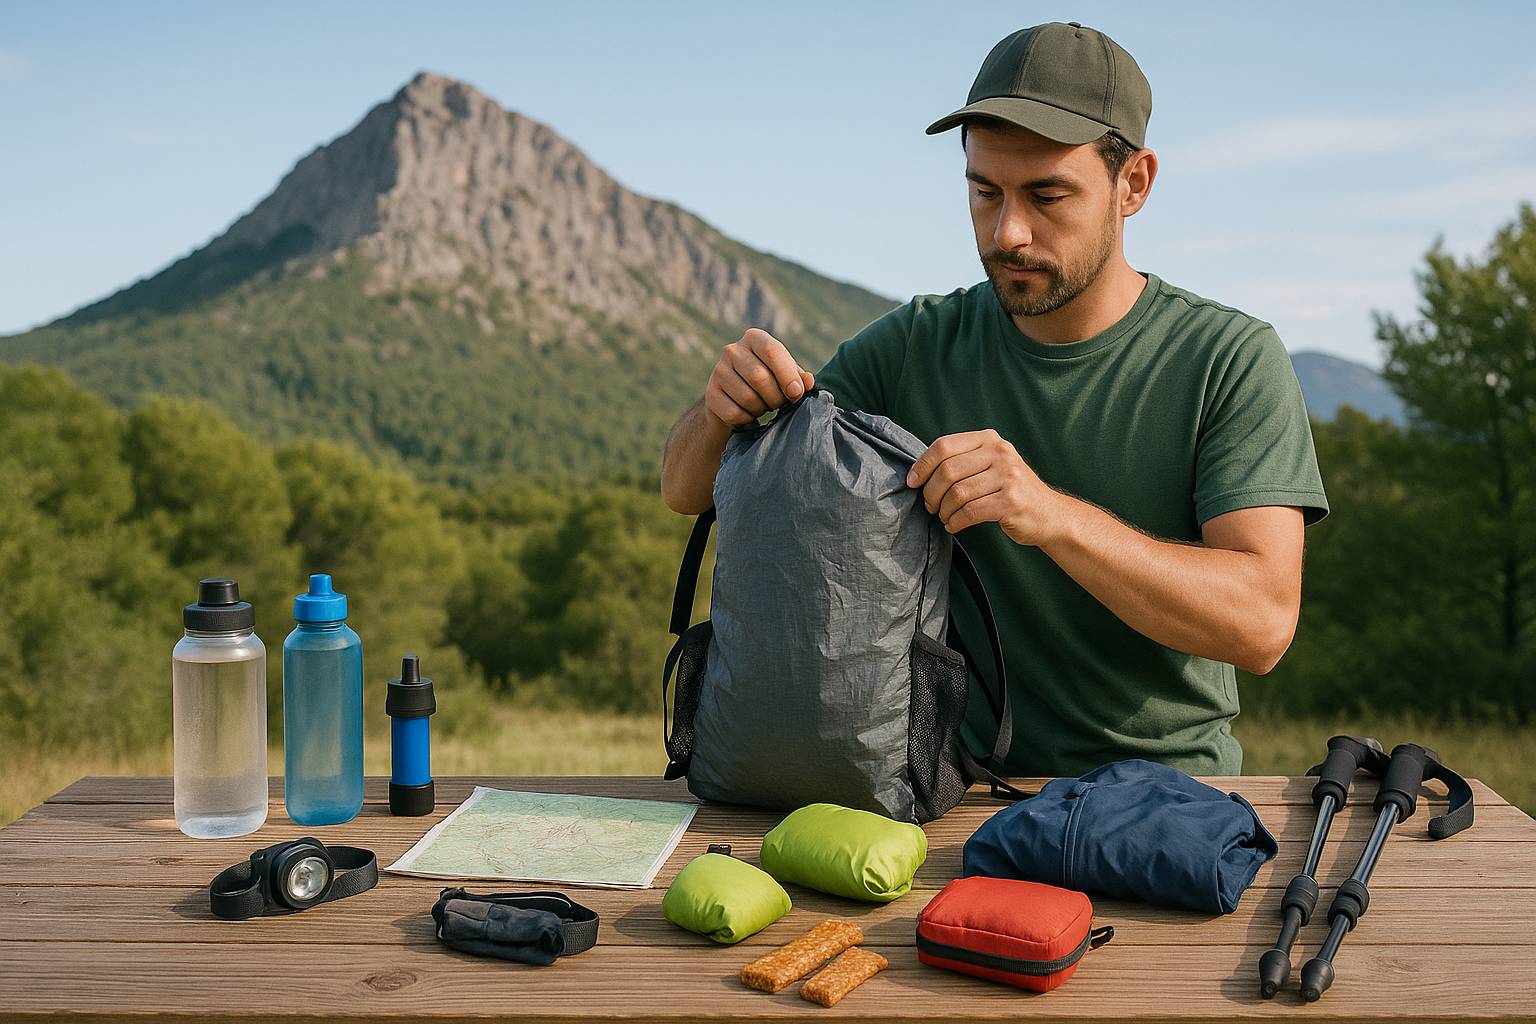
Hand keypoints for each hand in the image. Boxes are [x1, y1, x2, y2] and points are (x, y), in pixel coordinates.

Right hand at [704, 329, 815, 427]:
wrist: (733, 400)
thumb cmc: (767, 383)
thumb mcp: (784, 374)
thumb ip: (798, 376)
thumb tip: (808, 382)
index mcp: (754, 338)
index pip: (772, 351)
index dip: (787, 375)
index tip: (796, 393)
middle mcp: (732, 350)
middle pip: (759, 377)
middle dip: (776, 397)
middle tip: (779, 403)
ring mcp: (718, 371)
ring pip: (747, 397)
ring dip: (762, 408)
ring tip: (764, 406)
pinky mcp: (711, 394)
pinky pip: (734, 412)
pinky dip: (747, 418)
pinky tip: (749, 413)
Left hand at [906, 429, 1067, 545]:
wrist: (1050, 514)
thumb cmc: (1010, 490)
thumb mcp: (991, 464)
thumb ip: (963, 460)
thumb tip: (918, 470)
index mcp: (990, 439)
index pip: (944, 445)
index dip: (922, 464)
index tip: (912, 482)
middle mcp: (1000, 453)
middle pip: (947, 470)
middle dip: (931, 492)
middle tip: (930, 505)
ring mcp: (1008, 477)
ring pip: (957, 493)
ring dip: (943, 510)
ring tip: (944, 516)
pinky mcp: (1011, 502)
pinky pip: (970, 512)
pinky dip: (955, 522)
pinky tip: (954, 525)